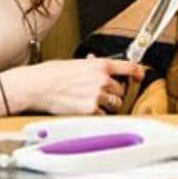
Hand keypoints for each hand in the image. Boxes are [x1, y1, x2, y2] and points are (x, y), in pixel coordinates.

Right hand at [13, 57, 143, 114]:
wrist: (37, 86)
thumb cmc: (51, 73)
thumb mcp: (76, 63)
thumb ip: (92, 66)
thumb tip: (98, 65)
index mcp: (100, 65)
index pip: (129, 67)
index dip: (138, 72)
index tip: (140, 76)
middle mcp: (102, 80)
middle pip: (121, 90)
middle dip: (113, 92)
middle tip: (100, 92)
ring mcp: (97, 96)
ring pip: (115, 103)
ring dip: (107, 104)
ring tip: (92, 100)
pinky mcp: (90, 110)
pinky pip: (103, 116)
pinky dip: (98, 115)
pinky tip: (86, 110)